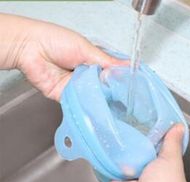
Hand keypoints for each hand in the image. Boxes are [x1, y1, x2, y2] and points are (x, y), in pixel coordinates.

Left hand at [1, 14, 127, 100]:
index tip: (131, 85)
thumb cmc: (57, 42)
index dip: (120, 79)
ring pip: (94, 96)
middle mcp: (87, 76)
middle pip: (104, 87)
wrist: (31, 49)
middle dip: (112, 91)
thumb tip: (127, 66)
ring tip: (114, 101)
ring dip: (101, 98)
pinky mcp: (69, 97)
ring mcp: (78, 87)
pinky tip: (98, 106)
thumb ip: (107, 61)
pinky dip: (89, 104)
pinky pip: (82, 103)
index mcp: (93, 62)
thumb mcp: (86, 49)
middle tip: (125, 96)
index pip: (111, 73)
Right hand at [80, 124, 187, 181]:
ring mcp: (137, 176)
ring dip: (133, 146)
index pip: (168, 151)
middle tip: (142, 121)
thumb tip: (179, 127)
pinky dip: (120, 153)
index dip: (165, 137)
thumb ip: (173, 144)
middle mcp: (153, 175)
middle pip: (149, 151)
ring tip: (130, 128)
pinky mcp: (121, 176)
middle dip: (146, 140)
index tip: (160, 122)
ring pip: (135, 154)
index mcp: (170, 173)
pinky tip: (119, 140)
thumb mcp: (172, 163)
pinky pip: (121, 160)